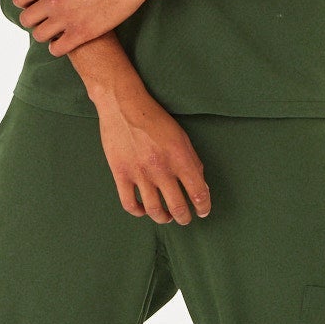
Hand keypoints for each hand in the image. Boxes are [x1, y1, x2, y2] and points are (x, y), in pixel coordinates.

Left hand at [12, 0, 157, 55]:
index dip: (24, 1)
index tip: (34, 1)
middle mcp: (53, 2)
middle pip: (26, 20)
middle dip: (33, 19)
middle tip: (45, 16)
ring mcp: (67, 19)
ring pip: (39, 36)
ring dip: (45, 33)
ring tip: (55, 28)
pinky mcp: (82, 33)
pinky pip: (57, 49)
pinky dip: (58, 46)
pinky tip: (65, 39)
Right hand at [93, 85, 211, 223]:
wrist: (123, 105)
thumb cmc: (155, 118)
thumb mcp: (181, 136)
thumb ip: (192, 162)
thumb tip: (201, 186)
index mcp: (180, 158)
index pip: (198, 192)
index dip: (204, 206)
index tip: (203, 211)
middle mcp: (161, 169)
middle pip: (178, 207)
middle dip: (184, 218)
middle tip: (185, 218)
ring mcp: (139, 174)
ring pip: (154, 210)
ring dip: (163, 218)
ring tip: (166, 216)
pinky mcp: (121, 174)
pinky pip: (129, 204)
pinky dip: (139, 212)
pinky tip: (143, 209)